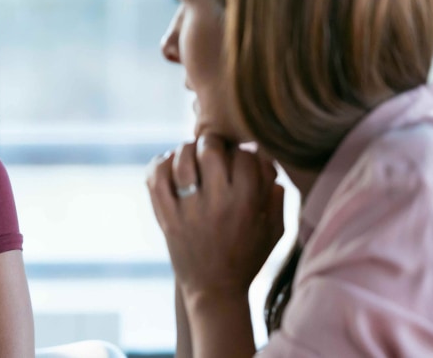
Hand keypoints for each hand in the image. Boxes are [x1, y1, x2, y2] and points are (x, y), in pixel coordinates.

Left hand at [145, 134, 284, 300]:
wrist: (214, 291)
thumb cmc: (247, 258)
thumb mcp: (274, 231)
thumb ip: (276, 197)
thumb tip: (267, 163)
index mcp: (247, 204)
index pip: (245, 155)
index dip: (244, 151)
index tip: (241, 157)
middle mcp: (217, 203)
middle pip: (211, 149)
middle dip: (213, 141)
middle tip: (213, 147)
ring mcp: (188, 210)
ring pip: (181, 159)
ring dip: (186, 149)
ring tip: (191, 154)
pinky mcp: (166, 218)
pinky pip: (155, 179)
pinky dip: (159, 164)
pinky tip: (168, 163)